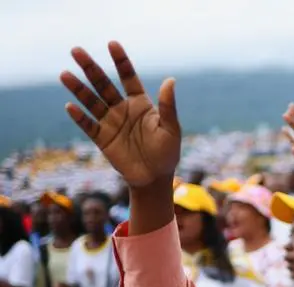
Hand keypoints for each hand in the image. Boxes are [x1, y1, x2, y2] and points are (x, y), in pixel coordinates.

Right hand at [60, 42, 180, 187]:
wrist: (155, 178)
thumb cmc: (167, 152)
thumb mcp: (170, 128)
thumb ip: (168, 106)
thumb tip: (170, 81)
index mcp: (140, 103)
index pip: (128, 77)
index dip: (121, 61)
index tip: (112, 43)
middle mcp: (122, 109)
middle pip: (103, 84)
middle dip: (90, 68)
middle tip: (76, 50)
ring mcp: (110, 123)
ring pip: (91, 102)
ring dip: (78, 89)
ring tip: (65, 74)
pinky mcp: (102, 139)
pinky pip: (88, 126)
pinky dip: (79, 117)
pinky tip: (70, 107)